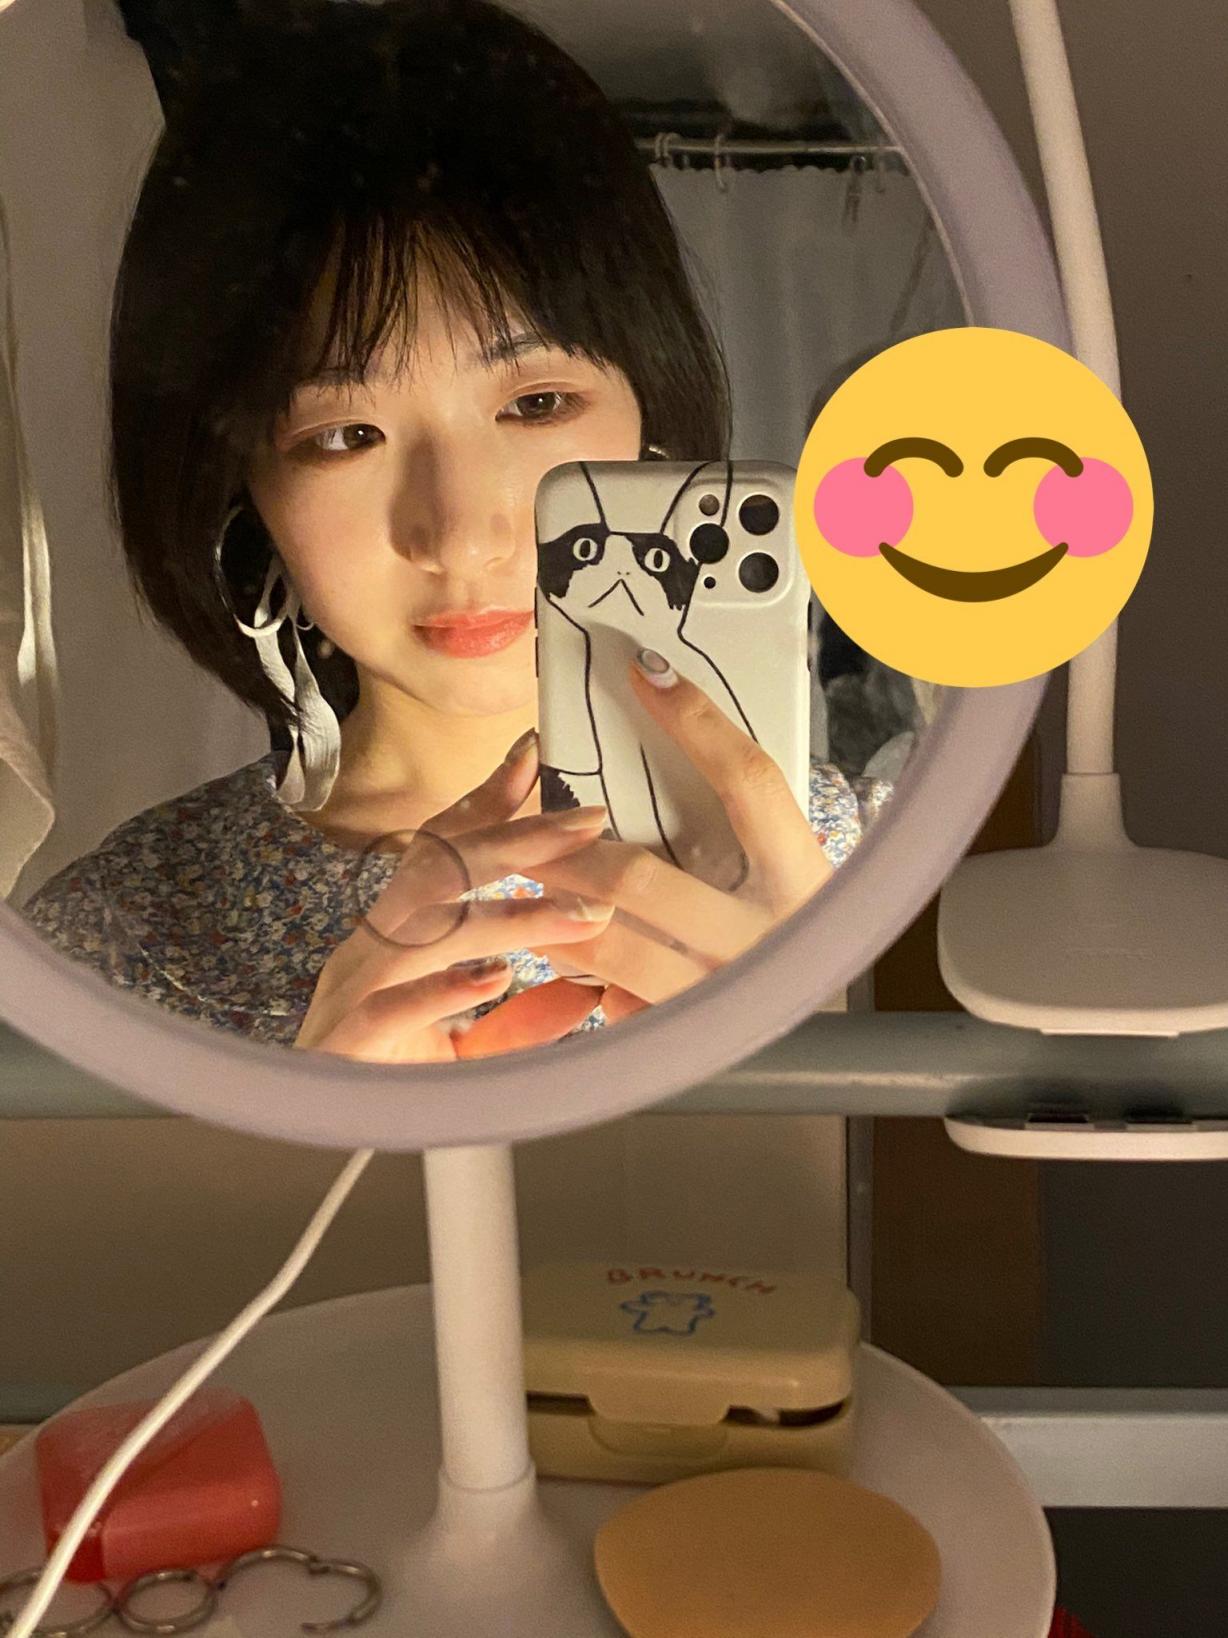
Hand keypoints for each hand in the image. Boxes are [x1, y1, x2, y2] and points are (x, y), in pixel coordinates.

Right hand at [295, 734, 613, 1061]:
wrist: (308, 1137)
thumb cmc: (387, 1075)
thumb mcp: (470, 1041)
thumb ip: (522, 1016)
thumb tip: (591, 994)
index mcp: (397, 932)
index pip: (441, 850)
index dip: (486, 802)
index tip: (535, 756)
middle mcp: (373, 945)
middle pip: (440, 872)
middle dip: (516, 839)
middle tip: (588, 823)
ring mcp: (356, 988)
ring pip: (430, 933)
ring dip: (511, 918)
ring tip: (582, 914)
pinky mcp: (350, 1043)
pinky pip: (397, 1008)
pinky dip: (447, 990)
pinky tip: (497, 978)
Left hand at [532, 653, 833, 1021]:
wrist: (818, 1031)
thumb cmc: (790, 924)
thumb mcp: (787, 867)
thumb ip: (743, 818)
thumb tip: (666, 718)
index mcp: (801, 878)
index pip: (749, 783)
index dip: (697, 723)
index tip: (645, 672)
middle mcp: (763, 941)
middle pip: (638, 879)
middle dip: (565, 848)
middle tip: (524, 821)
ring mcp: (717, 998)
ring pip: (605, 946)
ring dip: (552, 908)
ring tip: (523, 878)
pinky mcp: (682, 1037)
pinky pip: (608, 999)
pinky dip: (578, 969)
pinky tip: (557, 947)